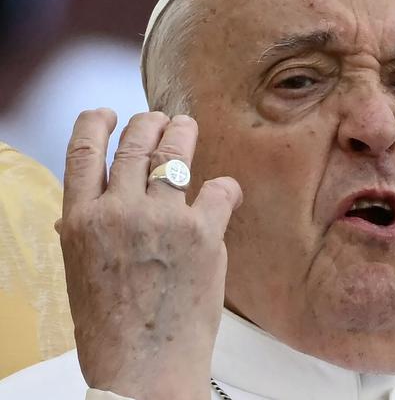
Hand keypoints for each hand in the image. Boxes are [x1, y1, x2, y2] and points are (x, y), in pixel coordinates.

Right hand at [58, 109, 240, 399]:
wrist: (143, 369)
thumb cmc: (111, 328)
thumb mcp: (81, 272)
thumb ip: (89, 230)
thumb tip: (91, 205)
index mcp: (81, 220)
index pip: (84, 151)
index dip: (97, 122)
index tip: (108, 113)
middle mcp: (119, 210)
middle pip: (134, 142)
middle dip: (149, 123)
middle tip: (161, 120)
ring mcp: (162, 218)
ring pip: (174, 152)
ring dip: (183, 133)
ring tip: (187, 127)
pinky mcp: (203, 233)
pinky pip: (220, 189)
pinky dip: (226, 188)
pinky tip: (225, 193)